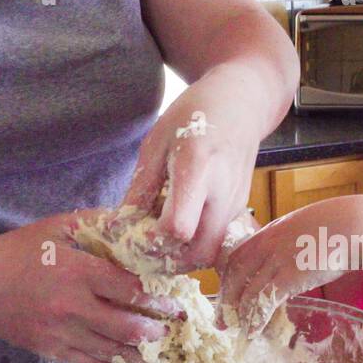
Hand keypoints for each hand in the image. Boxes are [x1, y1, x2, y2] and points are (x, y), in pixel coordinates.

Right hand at [0, 213, 180, 362]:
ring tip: (157, 348)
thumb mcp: (56, 227)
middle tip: (170, 327)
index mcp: (77, 272)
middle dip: (156, 330)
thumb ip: (96, 223)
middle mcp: (72, 306)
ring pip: (112, 351)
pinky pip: (90, 362)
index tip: (174, 301)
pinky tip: (128, 360)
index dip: (158, 298)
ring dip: (140, 352)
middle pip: (128, 326)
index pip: (130, 289)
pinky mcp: (50, 350)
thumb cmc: (15, 252)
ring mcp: (60, 333)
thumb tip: (134, 220)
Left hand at [124, 96, 260, 271]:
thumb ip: (141, 187)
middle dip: (169, 259)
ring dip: (183, 256)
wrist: (241, 103)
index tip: (134, 230)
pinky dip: (195, 243)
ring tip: (159, 237)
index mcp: (198, 169)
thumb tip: (121, 226)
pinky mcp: (240, 209)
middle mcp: (223, 193)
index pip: (179, 227)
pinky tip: (178, 224)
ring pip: (210, 252)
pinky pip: (217, 239)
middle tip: (144, 246)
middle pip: (199, 253)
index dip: (153, 239)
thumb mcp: (156, 143)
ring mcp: (236, 204)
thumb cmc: (194, 115)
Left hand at [219, 196, 362, 334]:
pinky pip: (264, 301)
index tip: (227, 292)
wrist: (356, 225)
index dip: (229, 276)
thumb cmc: (340, 225)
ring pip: (247, 291)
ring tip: (237, 329)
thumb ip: (293, 240)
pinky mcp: (289, 277)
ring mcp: (276, 261)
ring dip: (239, 314)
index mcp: (271, 231)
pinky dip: (256, 319)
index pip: (238, 255)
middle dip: (226, 299)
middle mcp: (267, 245)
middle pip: (235, 275)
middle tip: (222, 319)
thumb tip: (295, 255)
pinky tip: (253, 331)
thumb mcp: (307, 226)